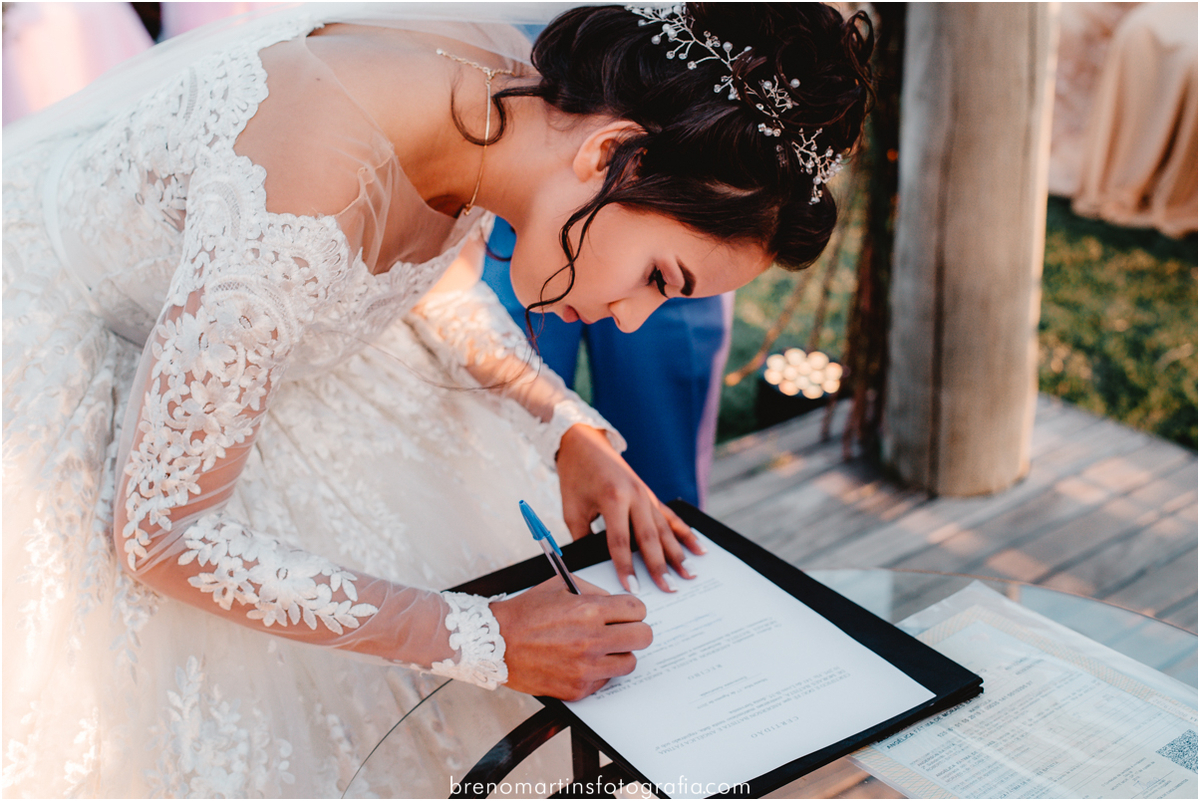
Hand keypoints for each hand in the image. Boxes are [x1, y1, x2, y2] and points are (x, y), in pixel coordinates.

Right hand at [490, 577, 651, 700]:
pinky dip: (599, 672)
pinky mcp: (578, 689)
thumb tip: (616, 602)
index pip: (637, 609)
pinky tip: (582, 662)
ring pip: (629, 662)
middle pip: (643, 637)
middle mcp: (592, 640)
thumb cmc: (525, 613)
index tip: (625, 613)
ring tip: (601, 648)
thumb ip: (593, 591)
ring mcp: (586, 668)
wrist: (495, 643)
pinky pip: (606, 680)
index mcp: (589, 610)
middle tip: (622, 630)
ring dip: (620, 653)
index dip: (632, 609)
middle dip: (635, 630)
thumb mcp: (560, 586)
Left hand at [555, 423, 705, 593]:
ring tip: (690, 575)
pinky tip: (699, 548)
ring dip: (678, 553)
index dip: (626, 567)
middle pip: (649, 538)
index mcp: (613, 498)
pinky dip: (685, 533)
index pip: (619, 541)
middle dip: (660, 566)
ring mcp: (646, 494)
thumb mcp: (572, 509)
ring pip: (665, 529)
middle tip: (670, 589)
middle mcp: (635, 496)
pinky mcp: (651, 494)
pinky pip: (671, 517)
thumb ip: (583, 538)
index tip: (633, 588)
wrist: (583, 442)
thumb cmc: (575, 476)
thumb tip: (595, 566)